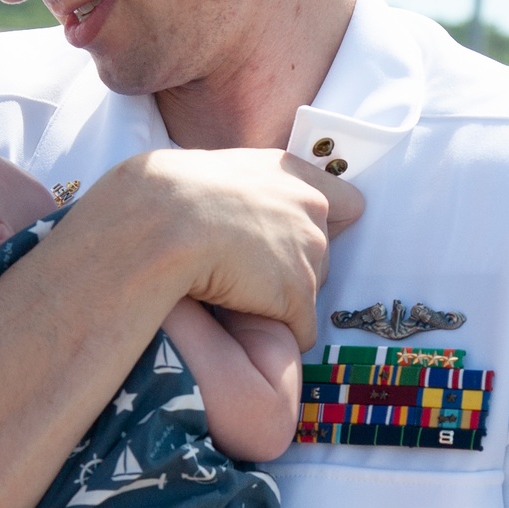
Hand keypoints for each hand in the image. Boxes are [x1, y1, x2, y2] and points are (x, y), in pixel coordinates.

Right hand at [90, 149, 362, 349]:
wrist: (162, 221)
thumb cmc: (167, 198)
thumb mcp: (211, 174)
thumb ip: (242, 191)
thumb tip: (234, 215)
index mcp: (291, 174)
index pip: (346, 204)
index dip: (323, 226)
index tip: (292, 240)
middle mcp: (311, 209)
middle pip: (323, 255)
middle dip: (292, 269)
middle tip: (244, 272)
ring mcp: (309, 252)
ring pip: (310, 292)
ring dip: (279, 299)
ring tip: (233, 291)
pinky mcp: (298, 295)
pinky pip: (301, 330)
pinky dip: (276, 332)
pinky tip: (241, 320)